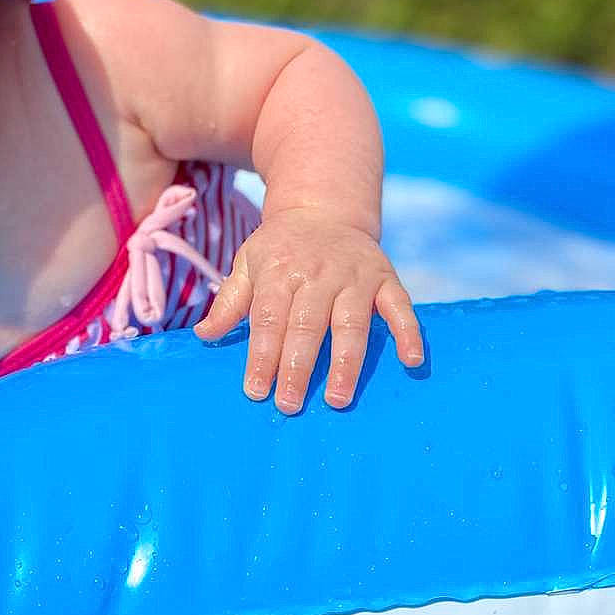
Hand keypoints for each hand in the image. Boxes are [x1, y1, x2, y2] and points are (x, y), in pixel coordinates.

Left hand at [194, 208, 423, 412]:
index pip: (269, 318)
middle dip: (297, 366)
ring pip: (351, 322)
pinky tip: (410, 361)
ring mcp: (355, 276)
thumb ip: (230, 300)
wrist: (325, 209)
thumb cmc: (281, 247)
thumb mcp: (248, 262)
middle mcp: (319, 273)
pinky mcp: (386, 278)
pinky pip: (400, 307)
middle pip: (307, 325)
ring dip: (345, 362)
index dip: (262, 355)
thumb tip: (204, 335)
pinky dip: (409, 332)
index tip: (256, 390)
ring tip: (338, 399)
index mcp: (280, 270)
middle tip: (290, 404)